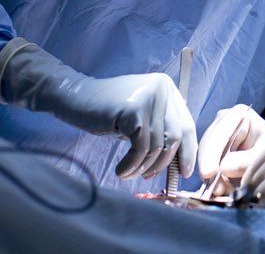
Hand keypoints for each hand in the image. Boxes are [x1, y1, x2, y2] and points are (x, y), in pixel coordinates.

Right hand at [57, 72, 197, 179]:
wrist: (75, 98)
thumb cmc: (108, 112)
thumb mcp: (140, 117)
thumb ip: (160, 130)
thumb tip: (180, 163)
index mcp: (167, 88)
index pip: (187, 124)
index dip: (188, 151)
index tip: (184, 172)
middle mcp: (162, 89)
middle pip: (176, 137)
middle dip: (163, 163)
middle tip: (149, 177)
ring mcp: (149, 98)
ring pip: (157, 146)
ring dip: (143, 167)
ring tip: (130, 174)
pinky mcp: (134, 111)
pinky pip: (140, 148)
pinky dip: (131, 165)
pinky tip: (121, 171)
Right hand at [197, 104, 264, 194]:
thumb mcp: (264, 155)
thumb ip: (246, 161)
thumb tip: (223, 167)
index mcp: (239, 115)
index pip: (220, 133)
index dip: (212, 153)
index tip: (210, 173)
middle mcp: (224, 122)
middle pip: (208, 145)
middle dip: (210, 168)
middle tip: (216, 190)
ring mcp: (217, 137)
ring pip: (205, 159)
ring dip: (212, 178)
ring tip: (223, 193)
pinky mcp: (214, 153)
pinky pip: (207, 167)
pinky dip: (213, 181)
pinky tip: (221, 191)